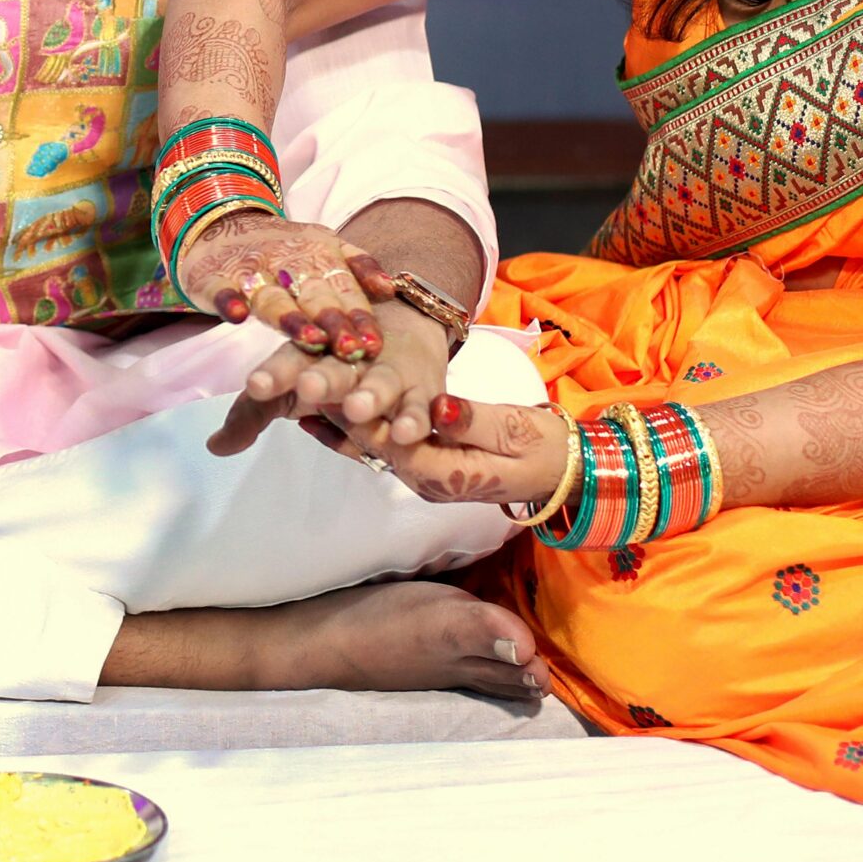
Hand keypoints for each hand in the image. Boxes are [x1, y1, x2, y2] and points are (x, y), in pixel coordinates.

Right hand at [177, 212, 391, 362]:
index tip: (374, 345)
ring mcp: (250, 271)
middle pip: (314, 297)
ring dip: (291, 318)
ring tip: (310, 339)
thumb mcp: (326, 246)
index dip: (359, 318)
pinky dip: (228, 300)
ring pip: (273, 297)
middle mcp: (288, 265)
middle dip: (333, 322)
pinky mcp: (214, 278)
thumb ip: (359, 267)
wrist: (220, 220)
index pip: (345, 291)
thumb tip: (391, 289)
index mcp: (319, 258)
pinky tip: (236, 315)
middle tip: (351, 350)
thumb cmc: (284, 248)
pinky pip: (222, 290)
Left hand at [207, 301, 450, 456]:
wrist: (403, 328)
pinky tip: (405, 433)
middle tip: (308, 388)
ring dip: (369, 394)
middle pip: (333, 368)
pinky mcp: (422, 390)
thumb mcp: (288, 390)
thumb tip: (213, 447)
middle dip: (321, 379)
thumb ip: (251, 417)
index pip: (288, 362)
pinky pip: (420, 406)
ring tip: (356, 409)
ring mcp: (387, 373)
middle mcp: (349, 360)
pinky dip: (415, 418)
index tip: (255, 385)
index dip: (273, 374)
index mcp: (310, 355)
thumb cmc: (331, 369)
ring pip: (378, 382)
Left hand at [302, 393, 567, 508]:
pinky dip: (350, 429)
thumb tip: (436, 408)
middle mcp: (425, 480)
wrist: (561, 469)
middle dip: (338, 415)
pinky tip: (319, 412)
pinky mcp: (423, 462)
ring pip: (372, 445)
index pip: (392, 444)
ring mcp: (422, 474)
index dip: (361, 415)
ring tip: (302, 388)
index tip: (333, 385)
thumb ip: (472, 420)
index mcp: (445, 475)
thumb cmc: (541, 447)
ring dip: (338, 419)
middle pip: (372, 445)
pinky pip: (381, 445)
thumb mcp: (512, 430)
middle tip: (303, 382)